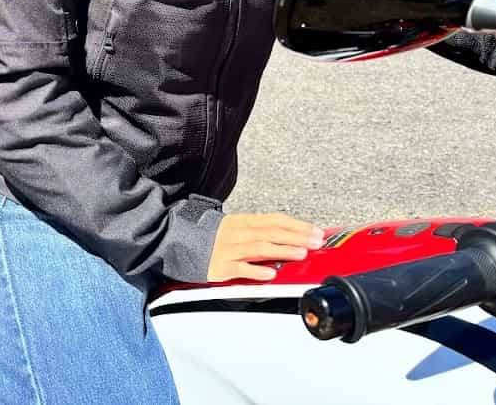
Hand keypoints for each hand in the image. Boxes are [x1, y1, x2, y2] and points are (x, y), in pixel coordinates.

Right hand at [206, 212, 325, 282]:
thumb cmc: (212, 237)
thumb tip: (289, 237)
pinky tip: (270, 274)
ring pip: (259, 247)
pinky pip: (240, 268)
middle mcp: (238, 233)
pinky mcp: (220, 266)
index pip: (275, 220)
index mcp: (244, 222)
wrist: (178, 241)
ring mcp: (229, 249)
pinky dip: (255, 271)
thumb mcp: (236, 228)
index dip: (297, 225)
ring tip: (300, 254)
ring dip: (281, 250)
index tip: (316, 231)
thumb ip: (259, 232)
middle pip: (271, 232)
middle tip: (316, 241)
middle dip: (296, 236)